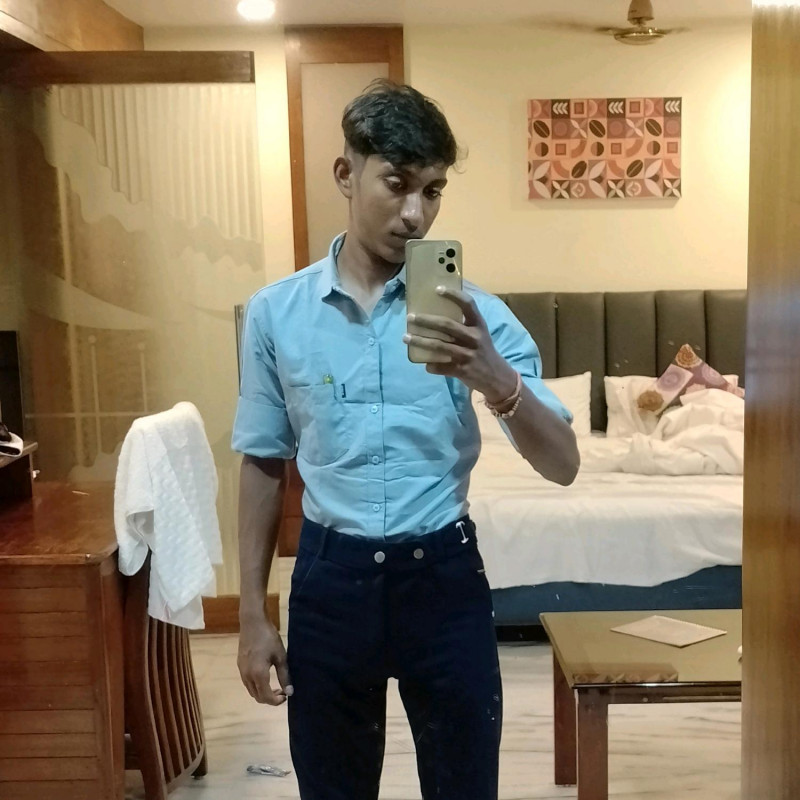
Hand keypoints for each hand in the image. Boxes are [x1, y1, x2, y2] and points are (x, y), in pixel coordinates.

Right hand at [237, 614, 292, 705]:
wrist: (253, 622)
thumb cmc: (269, 638)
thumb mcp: (280, 656)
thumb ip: (284, 676)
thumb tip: (289, 692)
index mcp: (258, 675)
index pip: (266, 697)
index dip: (276, 701)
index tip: (286, 697)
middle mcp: (247, 676)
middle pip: (257, 697)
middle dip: (270, 698)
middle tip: (282, 692)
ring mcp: (241, 670)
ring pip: (251, 690)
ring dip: (262, 692)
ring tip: (275, 686)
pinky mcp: (240, 665)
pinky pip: (247, 682)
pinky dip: (256, 685)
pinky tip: (265, 677)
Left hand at [404, 287, 516, 402]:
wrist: (497, 377)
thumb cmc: (483, 350)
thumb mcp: (479, 334)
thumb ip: (464, 324)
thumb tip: (436, 311)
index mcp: (479, 325)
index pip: (468, 304)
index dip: (453, 295)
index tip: (437, 289)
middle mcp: (474, 338)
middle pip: (447, 325)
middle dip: (426, 320)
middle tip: (410, 317)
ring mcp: (468, 355)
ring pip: (439, 346)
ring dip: (420, 341)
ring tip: (406, 337)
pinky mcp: (462, 370)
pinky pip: (440, 367)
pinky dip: (430, 365)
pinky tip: (424, 363)